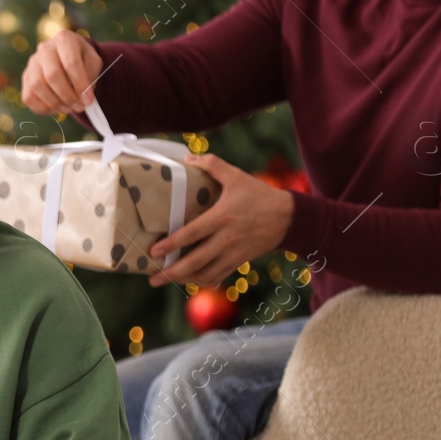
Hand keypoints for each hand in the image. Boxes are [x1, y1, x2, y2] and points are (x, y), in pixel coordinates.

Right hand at [21, 29, 104, 115]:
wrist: (67, 56)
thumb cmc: (82, 60)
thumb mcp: (93, 62)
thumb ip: (91, 77)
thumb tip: (83, 98)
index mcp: (64, 39)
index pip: (70, 63)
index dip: (80, 84)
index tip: (88, 100)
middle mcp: (45, 48)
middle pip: (52, 75)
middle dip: (67, 96)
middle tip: (79, 107)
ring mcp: (32, 63)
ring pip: (38, 86)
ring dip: (55, 103)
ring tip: (68, 109)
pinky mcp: (26, 77)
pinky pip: (29, 97)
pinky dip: (42, 107)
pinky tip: (56, 108)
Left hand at [147, 153, 294, 287]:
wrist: (288, 217)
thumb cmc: (259, 195)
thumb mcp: (236, 176)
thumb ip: (212, 165)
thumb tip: (188, 158)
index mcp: (222, 217)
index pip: (192, 234)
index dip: (171, 244)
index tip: (153, 251)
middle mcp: (226, 239)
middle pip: (195, 261)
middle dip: (172, 272)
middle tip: (152, 279)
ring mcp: (233, 253)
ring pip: (205, 274)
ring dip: (184, 280)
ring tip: (165, 281)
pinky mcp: (239, 261)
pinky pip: (218, 276)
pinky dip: (202, 281)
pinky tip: (190, 280)